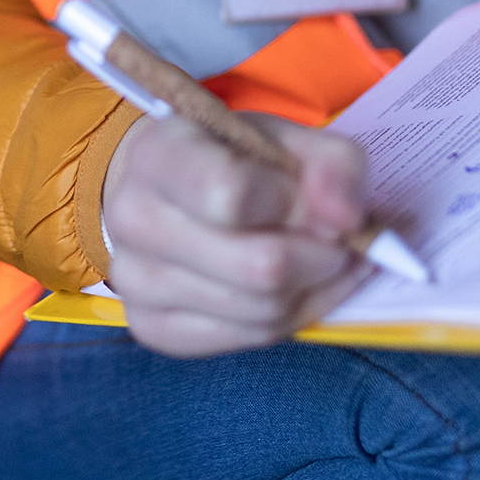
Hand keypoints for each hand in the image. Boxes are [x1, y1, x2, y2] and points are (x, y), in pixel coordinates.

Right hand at [95, 111, 373, 357]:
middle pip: (258, 268)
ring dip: (313, 291)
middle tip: (339, 244)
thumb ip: (333, 165)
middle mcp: (132, 220)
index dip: (298, 205)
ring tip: (323, 263)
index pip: (233, 195)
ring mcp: (133, 282)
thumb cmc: (230, 157)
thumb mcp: (288, 139)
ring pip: (261, 312)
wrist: (162, 189)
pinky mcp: (150, 328)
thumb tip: (347, 222)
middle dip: (321, 258)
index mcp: (158, 156)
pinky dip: (290, 319)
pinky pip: (247, 340)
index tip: (319, 201)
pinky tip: (296, 291)